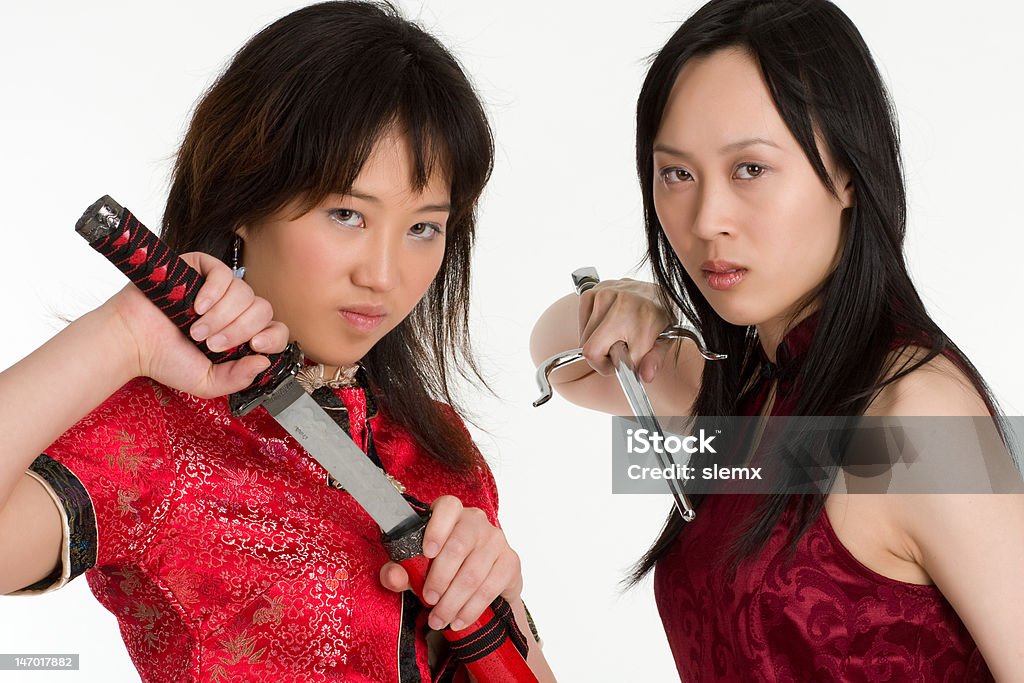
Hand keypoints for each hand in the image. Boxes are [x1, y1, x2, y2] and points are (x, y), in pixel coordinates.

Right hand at [101, 251, 288, 397]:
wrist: (132, 343)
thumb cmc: (165, 359)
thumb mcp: (207, 382)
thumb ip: (238, 379)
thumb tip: (264, 362)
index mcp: (241, 334)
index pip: (276, 330)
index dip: (273, 337)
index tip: (256, 346)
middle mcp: (235, 310)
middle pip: (263, 310)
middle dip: (239, 330)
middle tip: (211, 344)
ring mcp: (220, 288)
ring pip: (245, 293)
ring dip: (222, 316)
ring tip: (196, 329)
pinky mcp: (202, 268)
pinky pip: (225, 273)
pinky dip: (214, 292)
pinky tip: (198, 306)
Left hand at [379, 495, 521, 631]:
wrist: (480, 582)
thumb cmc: (443, 567)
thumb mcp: (416, 569)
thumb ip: (399, 571)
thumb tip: (393, 576)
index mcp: (451, 513)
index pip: (448, 507)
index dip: (436, 528)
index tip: (426, 553)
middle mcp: (476, 521)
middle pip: (459, 545)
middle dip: (440, 578)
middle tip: (428, 600)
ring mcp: (496, 540)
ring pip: (473, 572)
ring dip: (453, 601)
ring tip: (438, 619)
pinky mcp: (511, 562)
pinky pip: (491, 587)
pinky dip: (471, 608)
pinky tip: (458, 620)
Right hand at [578, 278, 672, 381]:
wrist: (657, 290)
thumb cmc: (660, 316)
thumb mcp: (666, 341)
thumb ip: (654, 360)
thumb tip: (644, 376)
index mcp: (644, 316)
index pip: (614, 358)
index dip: (612, 368)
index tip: (620, 365)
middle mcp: (623, 302)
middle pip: (591, 350)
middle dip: (602, 357)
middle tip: (618, 351)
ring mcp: (604, 294)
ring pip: (584, 339)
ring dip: (597, 342)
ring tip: (614, 334)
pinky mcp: (591, 291)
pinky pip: (581, 325)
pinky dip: (590, 329)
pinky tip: (606, 323)